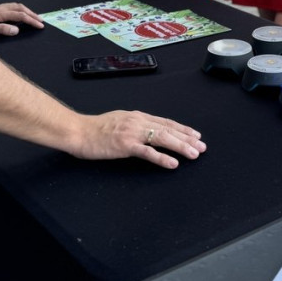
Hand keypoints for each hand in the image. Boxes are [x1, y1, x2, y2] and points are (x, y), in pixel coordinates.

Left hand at [0, 2, 43, 35]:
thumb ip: (1, 29)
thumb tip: (16, 30)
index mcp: (0, 13)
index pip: (20, 16)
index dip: (31, 20)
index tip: (40, 26)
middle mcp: (0, 8)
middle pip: (21, 8)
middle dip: (32, 14)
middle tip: (41, 21)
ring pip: (16, 5)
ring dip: (27, 10)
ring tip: (34, 16)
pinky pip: (11, 6)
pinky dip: (20, 9)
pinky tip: (19, 13)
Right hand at [74, 110, 206, 168]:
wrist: (78, 131)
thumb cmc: (96, 128)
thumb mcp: (120, 120)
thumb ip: (135, 124)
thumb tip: (148, 130)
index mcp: (138, 117)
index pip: (166, 122)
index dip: (182, 129)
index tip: (196, 135)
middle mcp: (138, 122)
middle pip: (169, 130)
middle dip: (187, 138)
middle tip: (202, 147)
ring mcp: (132, 133)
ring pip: (163, 138)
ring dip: (181, 146)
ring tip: (194, 154)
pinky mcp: (125, 145)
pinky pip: (147, 152)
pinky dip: (162, 158)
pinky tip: (173, 163)